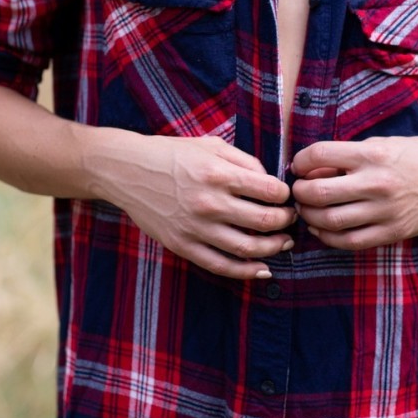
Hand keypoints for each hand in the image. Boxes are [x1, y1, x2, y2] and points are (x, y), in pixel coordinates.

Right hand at [91, 131, 296, 279]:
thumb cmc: (172, 154)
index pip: (269, 191)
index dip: (286, 196)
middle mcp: (209, 202)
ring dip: (273, 248)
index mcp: (218, 174)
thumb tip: (271, 182)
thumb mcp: (211, 146)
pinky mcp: (183, 245)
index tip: (287, 197)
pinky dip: (246, 272)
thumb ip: (245, 161)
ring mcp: (196, 228)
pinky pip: (221, 266)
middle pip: (264, 222)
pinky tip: (263, 269)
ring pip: (247, 248)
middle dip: (286, 222)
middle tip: (291, 219)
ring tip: (283, 243)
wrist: (127, 171)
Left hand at [289, 136, 417, 249]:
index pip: (321, 155)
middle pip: (320, 192)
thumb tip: (312, 169)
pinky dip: (329, 237)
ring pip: (331, 220)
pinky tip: (322, 229)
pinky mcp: (392, 232)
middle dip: (300, 192)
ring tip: (307, 210)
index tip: (298, 165)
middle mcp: (378, 183)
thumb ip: (351, 155)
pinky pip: (350, 241)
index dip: (301, 161)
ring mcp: (385, 211)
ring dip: (310, 216)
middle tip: (298, 190)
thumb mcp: (385, 144)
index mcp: (374, 155)